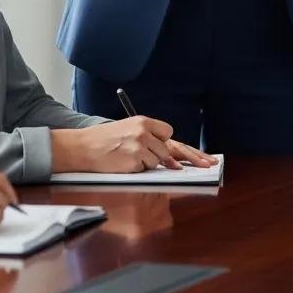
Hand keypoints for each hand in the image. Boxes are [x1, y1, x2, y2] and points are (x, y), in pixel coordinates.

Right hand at [51, 118, 217, 172]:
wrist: (82, 148)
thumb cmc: (104, 141)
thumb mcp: (127, 130)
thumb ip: (147, 138)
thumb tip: (169, 155)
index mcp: (142, 122)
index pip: (169, 133)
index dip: (176, 146)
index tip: (197, 155)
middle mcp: (143, 132)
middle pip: (171, 148)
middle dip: (192, 157)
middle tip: (209, 164)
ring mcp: (140, 146)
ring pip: (158, 162)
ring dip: (150, 165)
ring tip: (129, 158)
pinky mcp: (134, 160)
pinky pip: (146, 170)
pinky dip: (139, 170)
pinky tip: (125, 164)